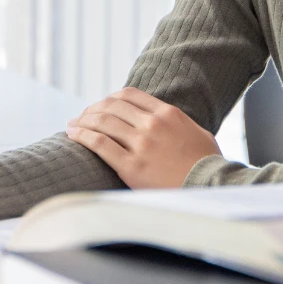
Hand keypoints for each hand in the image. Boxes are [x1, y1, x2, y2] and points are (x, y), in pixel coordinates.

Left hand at [65, 87, 220, 188]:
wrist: (210, 188)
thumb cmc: (207, 164)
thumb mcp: (197, 132)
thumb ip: (177, 123)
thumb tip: (165, 121)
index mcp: (168, 113)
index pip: (129, 95)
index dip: (110, 98)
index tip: (101, 106)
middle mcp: (152, 124)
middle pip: (112, 106)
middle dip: (93, 109)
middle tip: (82, 117)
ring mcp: (141, 144)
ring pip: (102, 122)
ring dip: (82, 121)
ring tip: (72, 125)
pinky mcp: (131, 166)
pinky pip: (100, 144)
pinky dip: (82, 136)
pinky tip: (73, 135)